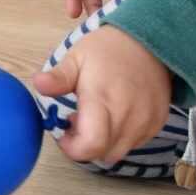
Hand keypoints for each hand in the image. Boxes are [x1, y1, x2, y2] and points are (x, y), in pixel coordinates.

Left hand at [33, 24, 172, 163]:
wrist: (150, 41)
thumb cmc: (109, 49)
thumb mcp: (77, 57)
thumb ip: (58, 77)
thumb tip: (39, 84)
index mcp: (103, 99)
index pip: (91, 145)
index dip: (72, 148)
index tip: (64, 133)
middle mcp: (128, 115)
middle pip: (101, 153)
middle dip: (84, 144)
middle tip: (78, 120)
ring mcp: (145, 121)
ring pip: (118, 152)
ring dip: (103, 142)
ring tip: (98, 117)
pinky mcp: (156, 123)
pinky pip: (134, 144)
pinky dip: (120, 137)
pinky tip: (115, 115)